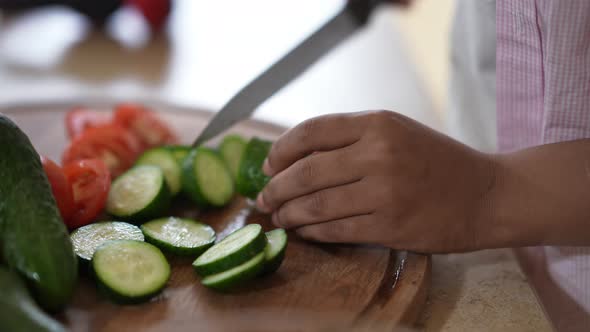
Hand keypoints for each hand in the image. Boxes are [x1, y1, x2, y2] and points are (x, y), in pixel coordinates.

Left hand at [256, 111, 496, 252]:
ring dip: (289, 214)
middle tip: (265, 199)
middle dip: (276, 189)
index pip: (311, 131)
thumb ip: (351, 139)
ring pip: (316, 205)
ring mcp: (385, 192)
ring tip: (279, 217)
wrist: (487, 194)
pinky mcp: (390, 227)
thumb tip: (295, 157)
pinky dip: (312, 232)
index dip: (280, 150)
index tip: (268, 166)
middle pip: (305, 172)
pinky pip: (336, 230)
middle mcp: (379, 154)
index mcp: (378, 122)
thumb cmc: (438, 162)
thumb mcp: (397, 132)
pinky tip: (304, 231)